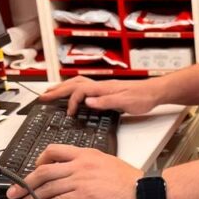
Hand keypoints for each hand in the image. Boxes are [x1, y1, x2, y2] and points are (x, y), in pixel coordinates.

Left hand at [6, 144, 144, 198]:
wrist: (145, 192)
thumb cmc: (133, 183)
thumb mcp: (110, 165)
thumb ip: (92, 167)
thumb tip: (81, 177)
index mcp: (87, 154)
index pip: (55, 151)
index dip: (38, 161)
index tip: (33, 170)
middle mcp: (81, 164)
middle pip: (44, 170)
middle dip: (25, 182)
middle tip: (15, 190)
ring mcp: (82, 179)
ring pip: (47, 187)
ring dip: (30, 197)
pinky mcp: (84, 196)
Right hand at [39, 76, 163, 116]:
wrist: (156, 92)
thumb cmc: (143, 98)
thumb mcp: (126, 103)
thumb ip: (106, 102)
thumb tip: (87, 102)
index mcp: (103, 89)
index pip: (79, 92)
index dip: (72, 102)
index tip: (70, 115)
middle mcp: (101, 85)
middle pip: (74, 84)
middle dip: (57, 90)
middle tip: (43, 97)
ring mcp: (103, 87)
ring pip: (78, 83)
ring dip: (63, 87)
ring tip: (52, 92)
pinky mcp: (107, 90)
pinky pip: (84, 86)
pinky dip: (74, 89)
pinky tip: (73, 94)